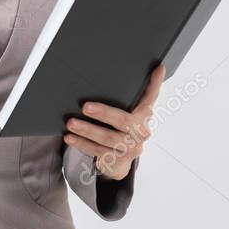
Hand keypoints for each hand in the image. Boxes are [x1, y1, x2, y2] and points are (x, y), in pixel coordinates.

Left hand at [62, 63, 165, 179]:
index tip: (158, 68)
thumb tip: (142, 68)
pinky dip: (82, 144)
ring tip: (71, 123)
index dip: (155, 83)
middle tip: (85, 107)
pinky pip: (98, 151)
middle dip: (104, 113)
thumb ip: (130, 95)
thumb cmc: (121, 130)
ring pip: (108, 139)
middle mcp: (141, 132)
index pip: (151, 97)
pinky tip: (70, 137)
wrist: (120, 160)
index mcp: (144, 115)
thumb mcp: (127, 112)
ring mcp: (132, 148)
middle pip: (123, 121)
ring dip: (87, 130)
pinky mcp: (119, 160)